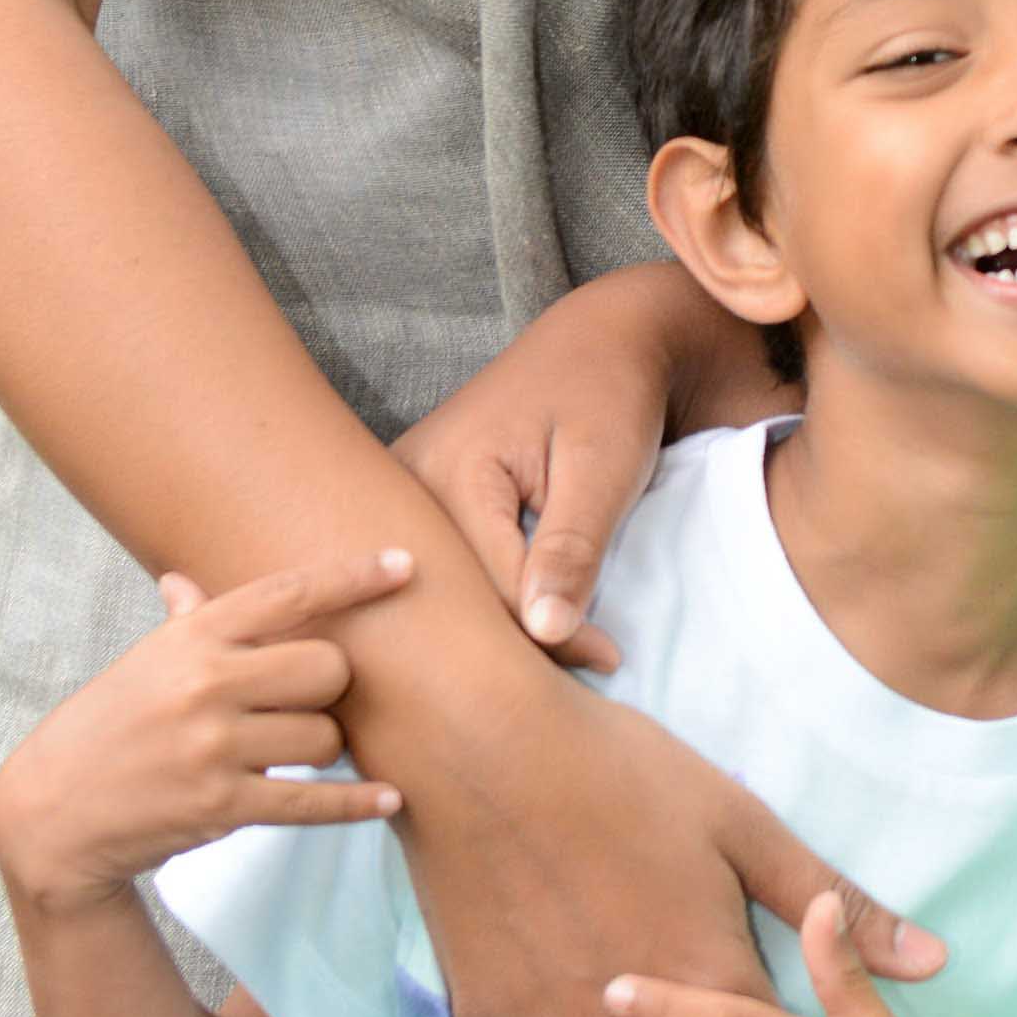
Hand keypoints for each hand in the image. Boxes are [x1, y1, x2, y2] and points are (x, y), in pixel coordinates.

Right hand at [0, 549, 413, 915]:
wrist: (51, 813)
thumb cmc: (105, 728)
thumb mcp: (140, 665)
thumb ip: (182, 624)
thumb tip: (185, 580)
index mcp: (191, 638)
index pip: (288, 593)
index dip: (352, 578)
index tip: (403, 565)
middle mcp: (205, 684)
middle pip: (327, 666)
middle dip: (331, 686)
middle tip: (307, 702)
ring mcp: (214, 748)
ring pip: (324, 737)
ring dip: (322, 748)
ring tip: (289, 753)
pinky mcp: (222, 808)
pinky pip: (312, 803)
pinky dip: (357, 803)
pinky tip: (389, 799)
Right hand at [391, 261, 774, 661]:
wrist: (601, 339)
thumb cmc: (608, 394)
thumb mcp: (602, 468)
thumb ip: (571, 549)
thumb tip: (546, 634)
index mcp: (447, 471)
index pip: (493, 590)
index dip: (554, 637)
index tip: (612, 661)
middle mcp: (406, 483)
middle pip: (455, 596)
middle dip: (513, 646)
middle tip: (578, 677)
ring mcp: (404, 492)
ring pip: (446, 589)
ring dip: (495, 629)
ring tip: (550, 663)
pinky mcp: (419, 500)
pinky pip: (445, 568)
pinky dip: (484, 601)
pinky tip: (518, 627)